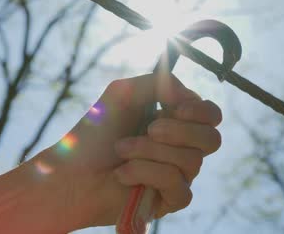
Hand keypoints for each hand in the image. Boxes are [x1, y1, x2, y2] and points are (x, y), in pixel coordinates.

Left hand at [30, 73, 222, 229]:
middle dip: (180, 131)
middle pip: (212, 139)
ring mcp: (177, 176)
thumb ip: (159, 82)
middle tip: (150, 128)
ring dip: (149, 151)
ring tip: (121, 149)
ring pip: (191, 161)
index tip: (174, 107)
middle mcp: (181, 148)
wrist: (71, 172)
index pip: (211, 115)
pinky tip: (122, 174)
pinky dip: (145, 173)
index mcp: (175, 121)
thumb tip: (188, 95)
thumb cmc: (96, 132)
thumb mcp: (124, 92)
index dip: (200, 110)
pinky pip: (178, 186)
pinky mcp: (169, 201)